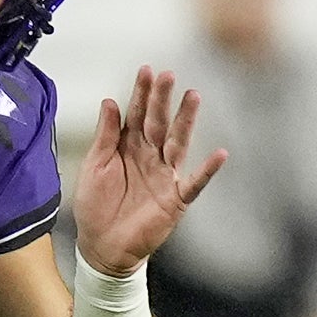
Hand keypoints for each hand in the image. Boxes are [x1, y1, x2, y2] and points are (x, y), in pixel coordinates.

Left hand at [73, 66, 226, 275]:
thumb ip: (105, 135)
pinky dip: (207, 170)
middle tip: (169, 74)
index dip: (141, 93)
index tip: (147, 69)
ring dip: (186, 121)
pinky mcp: (176, 199)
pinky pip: (194, 182)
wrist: (101, 246)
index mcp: (127, 147)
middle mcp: (149, 157)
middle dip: (163, 99)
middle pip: (158, 123)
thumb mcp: (95, 166)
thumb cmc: (96, 206)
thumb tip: (110, 100)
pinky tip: (221, 154)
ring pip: (178, 143)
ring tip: (194, 97)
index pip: (136, 114)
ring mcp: (165, 176)